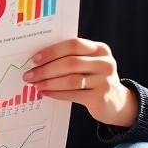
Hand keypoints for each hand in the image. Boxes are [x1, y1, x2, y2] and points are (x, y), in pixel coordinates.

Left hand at [24, 38, 138, 128]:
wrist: (117, 102)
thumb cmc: (95, 79)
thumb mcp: (89, 64)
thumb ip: (71, 58)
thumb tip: (39, 60)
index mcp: (100, 49)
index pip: (74, 44)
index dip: (52, 51)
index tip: (35, 59)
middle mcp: (105, 63)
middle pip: (70, 63)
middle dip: (46, 69)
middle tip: (29, 75)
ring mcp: (104, 81)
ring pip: (71, 80)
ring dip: (49, 82)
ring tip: (35, 84)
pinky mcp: (100, 98)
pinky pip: (73, 94)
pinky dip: (56, 93)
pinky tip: (45, 93)